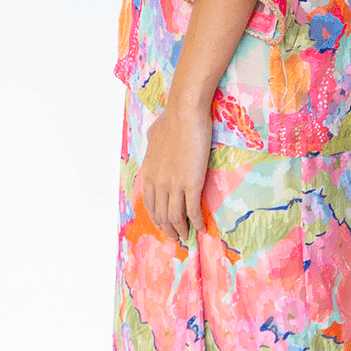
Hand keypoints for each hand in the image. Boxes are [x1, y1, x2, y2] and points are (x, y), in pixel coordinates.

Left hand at [139, 99, 211, 244]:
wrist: (184, 114)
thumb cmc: (171, 120)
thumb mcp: (153, 133)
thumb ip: (152, 142)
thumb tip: (152, 138)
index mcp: (149, 172)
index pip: (149, 203)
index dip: (155, 217)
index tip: (161, 224)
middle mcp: (158, 182)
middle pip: (160, 214)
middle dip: (167, 228)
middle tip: (174, 236)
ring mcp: (174, 184)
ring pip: (174, 216)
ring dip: (180, 229)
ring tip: (186, 236)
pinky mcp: (191, 183)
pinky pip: (192, 209)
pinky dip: (196, 221)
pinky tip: (201, 227)